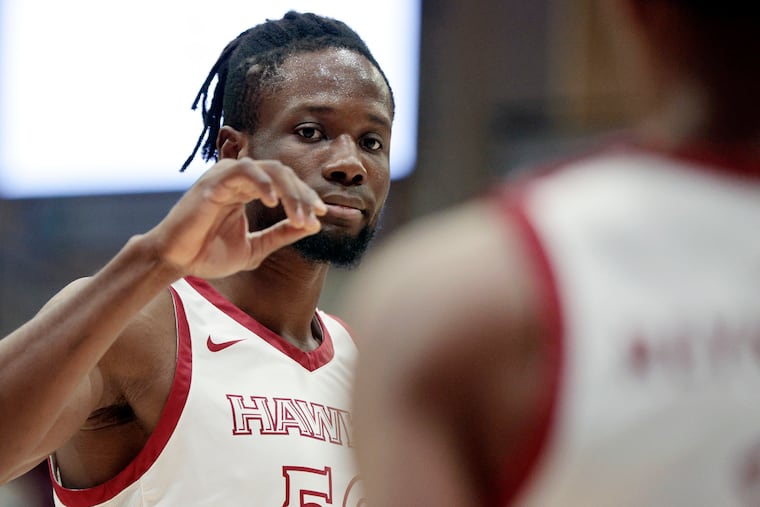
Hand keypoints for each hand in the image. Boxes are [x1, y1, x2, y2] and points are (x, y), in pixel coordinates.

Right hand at [145, 157, 326, 277]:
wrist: (178, 261)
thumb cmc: (209, 253)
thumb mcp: (256, 247)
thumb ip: (281, 234)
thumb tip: (311, 226)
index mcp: (249, 190)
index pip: (286, 185)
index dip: (305, 197)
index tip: (321, 215)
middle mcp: (239, 179)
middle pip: (282, 174)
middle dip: (302, 195)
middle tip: (314, 216)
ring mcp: (226, 176)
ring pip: (269, 169)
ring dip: (289, 192)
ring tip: (298, 216)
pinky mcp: (213, 181)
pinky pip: (243, 171)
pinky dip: (262, 183)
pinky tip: (272, 202)